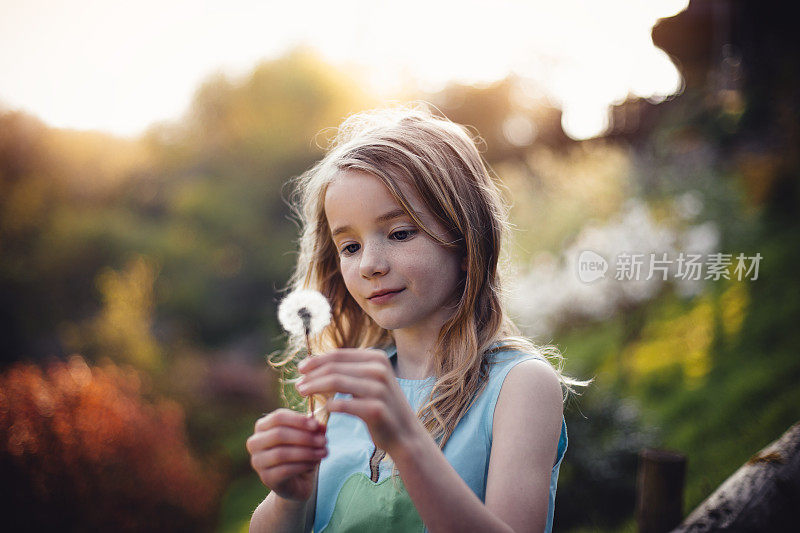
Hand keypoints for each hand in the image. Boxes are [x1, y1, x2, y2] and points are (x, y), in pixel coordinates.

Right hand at [246, 409, 327, 500]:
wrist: (297, 482)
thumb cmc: (300, 453)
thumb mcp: (309, 438)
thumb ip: (314, 430)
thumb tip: (321, 426)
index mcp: (263, 427)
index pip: (278, 417)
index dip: (298, 420)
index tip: (316, 425)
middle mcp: (255, 443)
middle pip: (278, 434)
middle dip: (304, 437)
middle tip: (324, 441)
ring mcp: (258, 461)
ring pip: (281, 454)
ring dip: (306, 452)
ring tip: (323, 452)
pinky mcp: (266, 478)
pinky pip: (284, 470)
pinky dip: (302, 465)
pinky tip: (314, 464)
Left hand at [296, 349, 420, 453]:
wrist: (405, 434)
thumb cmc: (380, 406)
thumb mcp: (369, 381)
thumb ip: (348, 370)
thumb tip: (314, 363)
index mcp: (376, 358)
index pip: (338, 355)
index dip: (316, 361)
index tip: (300, 369)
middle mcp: (379, 369)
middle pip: (334, 367)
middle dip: (311, 375)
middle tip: (298, 386)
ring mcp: (379, 388)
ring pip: (335, 382)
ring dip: (314, 387)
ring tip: (302, 394)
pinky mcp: (375, 409)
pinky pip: (343, 404)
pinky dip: (329, 406)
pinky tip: (324, 409)